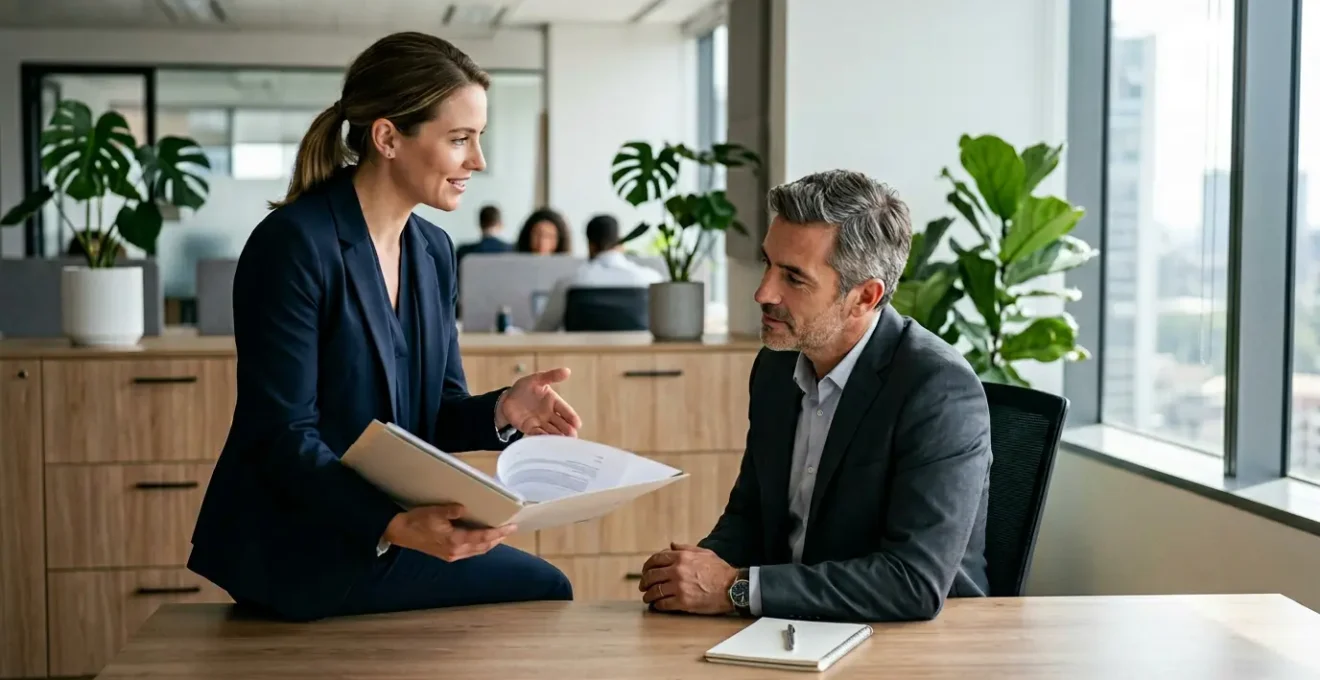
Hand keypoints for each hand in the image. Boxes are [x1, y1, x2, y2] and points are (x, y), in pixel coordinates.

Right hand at [382, 504, 514, 561]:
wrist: (399, 532)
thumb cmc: (416, 521)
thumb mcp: (434, 512)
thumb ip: (451, 511)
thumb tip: (464, 508)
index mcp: (455, 541)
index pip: (483, 537)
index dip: (498, 533)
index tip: (511, 527)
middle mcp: (456, 551)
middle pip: (483, 547)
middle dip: (497, 539)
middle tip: (509, 529)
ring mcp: (452, 555)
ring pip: (477, 551)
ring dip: (489, 543)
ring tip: (499, 534)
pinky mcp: (447, 554)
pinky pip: (469, 552)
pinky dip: (479, 546)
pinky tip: (481, 539)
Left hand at [497, 367, 581, 436]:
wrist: (507, 399)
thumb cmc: (524, 387)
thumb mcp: (537, 379)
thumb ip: (551, 376)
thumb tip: (567, 371)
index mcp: (553, 402)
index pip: (565, 410)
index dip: (572, 417)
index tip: (577, 424)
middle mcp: (549, 414)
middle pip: (561, 423)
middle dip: (567, 430)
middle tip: (573, 436)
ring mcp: (540, 422)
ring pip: (551, 431)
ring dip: (557, 436)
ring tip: (562, 441)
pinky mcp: (530, 428)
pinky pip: (538, 434)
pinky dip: (543, 438)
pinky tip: (547, 442)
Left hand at [638, 543, 737, 614]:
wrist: (733, 587)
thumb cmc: (720, 570)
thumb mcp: (704, 553)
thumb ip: (685, 548)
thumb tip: (671, 545)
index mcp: (681, 557)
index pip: (655, 559)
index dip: (647, 566)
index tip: (645, 571)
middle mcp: (677, 571)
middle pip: (651, 576)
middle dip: (644, 581)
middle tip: (643, 586)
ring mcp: (679, 587)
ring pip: (654, 591)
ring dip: (648, 595)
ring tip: (647, 598)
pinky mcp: (682, 602)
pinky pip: (663, 604)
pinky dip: (657, 605)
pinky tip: (657, 605)